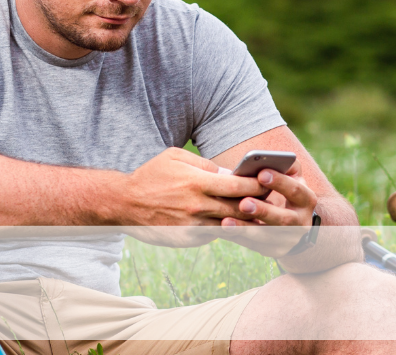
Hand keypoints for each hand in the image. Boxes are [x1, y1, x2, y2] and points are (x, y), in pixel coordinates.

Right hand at [118, 148, 268, 246]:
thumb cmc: (152, 175)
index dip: (258, 184)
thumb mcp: (176, 157)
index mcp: (197, 182)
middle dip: (258, 203)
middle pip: (240, 207)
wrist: (123, 203)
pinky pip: (215, 234)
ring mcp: (193, 225)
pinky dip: (227, 229)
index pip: (239, 185)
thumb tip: (230, 173)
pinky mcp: (188, 238)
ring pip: (231, 225)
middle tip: (271, 199)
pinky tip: (237, 224)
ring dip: (247, 220)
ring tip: (261, 214)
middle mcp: (198, 206)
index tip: (269, 181)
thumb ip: (205, 165)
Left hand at [218, 162, 318, 257]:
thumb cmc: (285, 190)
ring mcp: (289, 239)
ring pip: (266, 236)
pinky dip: (237, 237)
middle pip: (284, 219)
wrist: (295, 222)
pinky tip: (220, 230)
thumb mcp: (290, 177)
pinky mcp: (276, 250)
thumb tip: (267, 158)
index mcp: (306, 199)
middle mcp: (302, 222)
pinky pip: (254, 245)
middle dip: (263, 211)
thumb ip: (283, 165)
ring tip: (225, 222)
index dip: (280, 182)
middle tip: (244, 203)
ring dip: (246, 229)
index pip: (296, 190)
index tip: (260, 173)